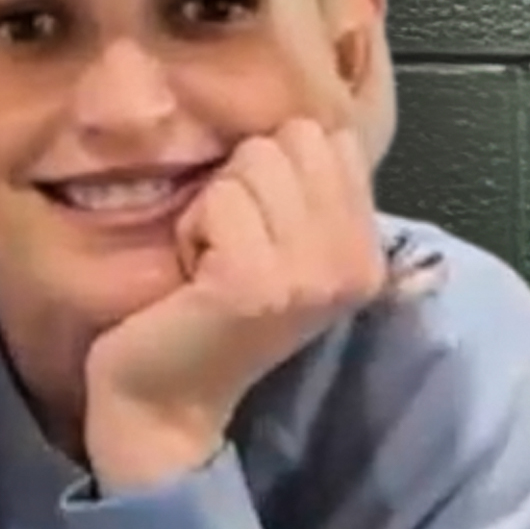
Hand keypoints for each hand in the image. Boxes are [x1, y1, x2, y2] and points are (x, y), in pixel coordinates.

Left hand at [83, 120, 384, 490]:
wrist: (163, 404)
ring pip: (251, 163)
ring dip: (212, 209)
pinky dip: (189, 230)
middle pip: (291, 139)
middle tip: (227, 252)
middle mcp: (352, 263)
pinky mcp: (256, 283)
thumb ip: (307, 192)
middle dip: (241, 184)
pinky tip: (192, 280)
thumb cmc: (202, 316)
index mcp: (366, 252)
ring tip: (209, 267)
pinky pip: (216, 199)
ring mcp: (309, 275)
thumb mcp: (278, 249)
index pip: (328, 138)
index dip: (270, 175)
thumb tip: (310, 124)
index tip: (256, 238)